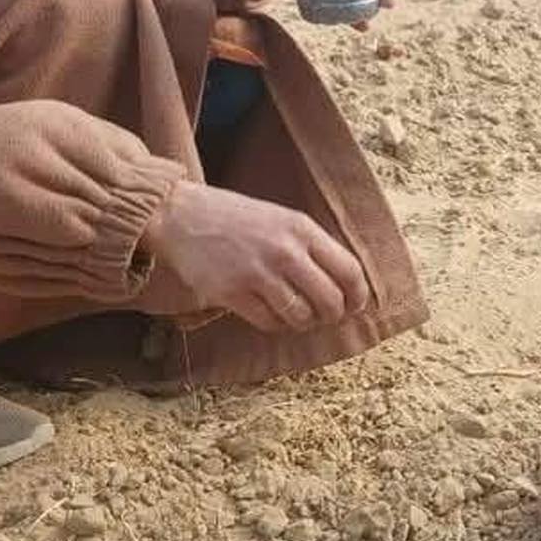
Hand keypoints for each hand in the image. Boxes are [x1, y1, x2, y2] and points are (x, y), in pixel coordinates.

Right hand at [142, 180, 370, 332]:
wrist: (183, 215)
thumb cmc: (237, 218)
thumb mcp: (282, 219)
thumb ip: (311, 247)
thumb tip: (344, 284)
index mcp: (302, 229)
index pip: (349, 271)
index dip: (358, 296)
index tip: (354, 306)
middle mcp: (285, 250)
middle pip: (330, 300)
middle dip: (332, 316)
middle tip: (325, 318)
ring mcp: (258, 273)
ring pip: (301, 317)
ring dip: (303, 324)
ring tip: (296, 316)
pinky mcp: (232, 293)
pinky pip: (269, 323)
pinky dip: (276, 325)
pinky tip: (272, 314)